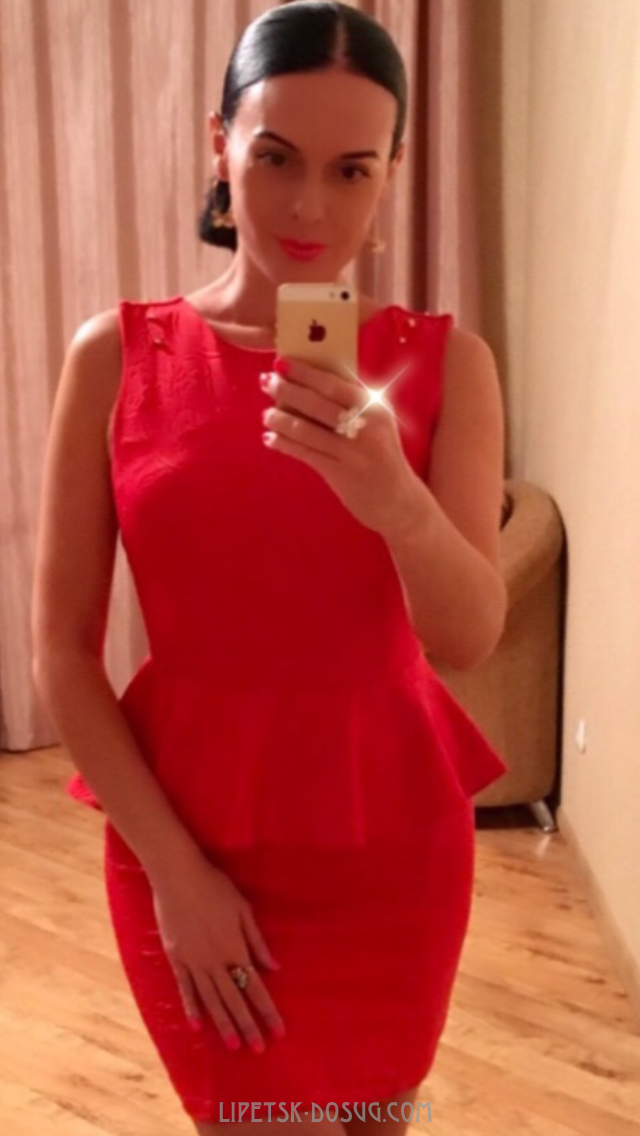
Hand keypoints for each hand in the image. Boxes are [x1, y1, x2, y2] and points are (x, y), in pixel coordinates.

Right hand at [150, 854, 285, 1051]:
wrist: (177, 876)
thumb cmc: (214, 887)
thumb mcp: (242, 910)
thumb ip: (256, 941)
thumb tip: (274, 967)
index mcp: (235, 949)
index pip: (256, 987)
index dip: (267, 1011)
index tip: (278, 1031)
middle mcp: (215, 962)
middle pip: (235, 1000)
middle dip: (248, 1026)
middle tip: (258, 1049)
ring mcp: (194, 962)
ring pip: (211, 1000)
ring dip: (223, 1024)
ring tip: (233, 1046)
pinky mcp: (176, 959)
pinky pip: (185, 989)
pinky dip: (192, 1008)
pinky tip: (198, 1026)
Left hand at [259, 356, 421, 535]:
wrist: (398, 500)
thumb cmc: (383, 455)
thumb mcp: (379, 423)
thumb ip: (355, 401)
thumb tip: (313, 378)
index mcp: (375, 408)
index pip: (334, 384)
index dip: (304, 372)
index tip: (282, 362)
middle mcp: (365, 427)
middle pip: (317, 404)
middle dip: (286, 390)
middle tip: (266, 381)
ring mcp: (351, 452)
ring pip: (306, 430)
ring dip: (280, 419)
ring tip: (266, 414)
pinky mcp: (339, 473)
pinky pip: (304, 453)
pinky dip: (284, 443)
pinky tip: (270, 438)